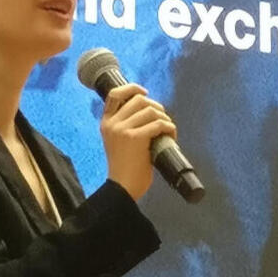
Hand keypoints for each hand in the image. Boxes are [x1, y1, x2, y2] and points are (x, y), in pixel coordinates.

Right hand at [100, 83, 175, 199]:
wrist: (122, 187)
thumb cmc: (124, 167)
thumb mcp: (116, 141)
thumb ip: (125, 125)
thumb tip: (147, 110)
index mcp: (106, 123)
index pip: (115, 94)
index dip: (132, 88)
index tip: (144, 92)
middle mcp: (112, 123)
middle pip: (139, 100)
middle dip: (156, 107)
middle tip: (162, 119)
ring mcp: (123, 130)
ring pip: (151, 110)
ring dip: (164, 118)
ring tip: (167, 129)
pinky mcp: (135, 138)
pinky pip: (158, 124)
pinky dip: (169, 128)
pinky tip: (171, 135)